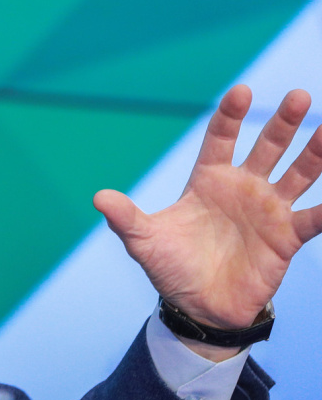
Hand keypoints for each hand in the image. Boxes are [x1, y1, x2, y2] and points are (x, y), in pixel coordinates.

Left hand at [94, 85, 321, 358]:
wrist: (198, 307)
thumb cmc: (171, 267)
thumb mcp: (144, 242)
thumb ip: (126, 218)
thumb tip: (99, 198)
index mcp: (208, 180)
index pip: (221, 140)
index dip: (230, 117)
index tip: (240, 92)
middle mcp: (242, 188)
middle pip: (267, 147)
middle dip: (283, 123)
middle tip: (298, 96)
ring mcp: (268, 210)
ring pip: (298, 174)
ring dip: (314, 152)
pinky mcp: (286, 237)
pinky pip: (314, 218)